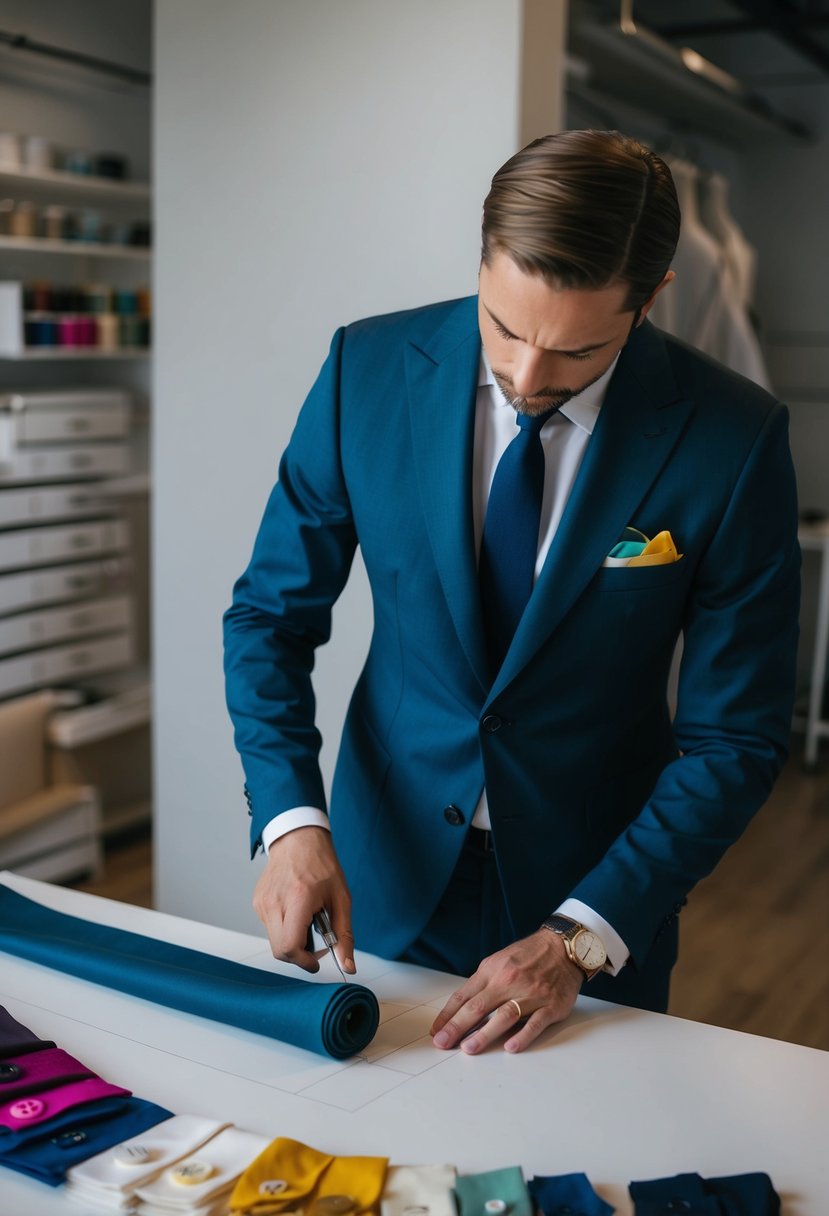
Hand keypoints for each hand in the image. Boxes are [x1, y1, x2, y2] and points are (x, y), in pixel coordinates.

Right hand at [253, 826, 355, 975]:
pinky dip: (284, 928)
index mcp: (298, 898)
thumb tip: (348, 966)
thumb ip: (344, 935)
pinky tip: (295, 911)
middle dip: (299, 956)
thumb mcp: (341, 899)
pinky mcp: (257, 902)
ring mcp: (262, 902)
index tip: (317, 961)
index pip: (290, 946)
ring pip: (274, 940)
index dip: (304, 961)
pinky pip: (269, 928)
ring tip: (307, 920)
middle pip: (280, 950)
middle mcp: (275, 902)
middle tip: (316, 946)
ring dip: (291, 941)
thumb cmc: (322, 865)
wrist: (298, 839)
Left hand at [430, 928, 582, 1053]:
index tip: (436, 1032)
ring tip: (469, 1048)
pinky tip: (511, 1047)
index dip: (448, 1015)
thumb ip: (482, 984)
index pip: (464, 996)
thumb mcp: (499, 962)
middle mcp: (509, 981)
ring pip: (505, 1015)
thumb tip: (460, 1009)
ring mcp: (531, 994)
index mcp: (493, 971)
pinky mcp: (551, 1005)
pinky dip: (523, 1035)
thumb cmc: (528, 956)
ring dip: (485, 1033)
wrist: (563, 947)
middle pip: (479, 1006)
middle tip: (443, 1043)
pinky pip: (535, 1022)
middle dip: (458, 1026)